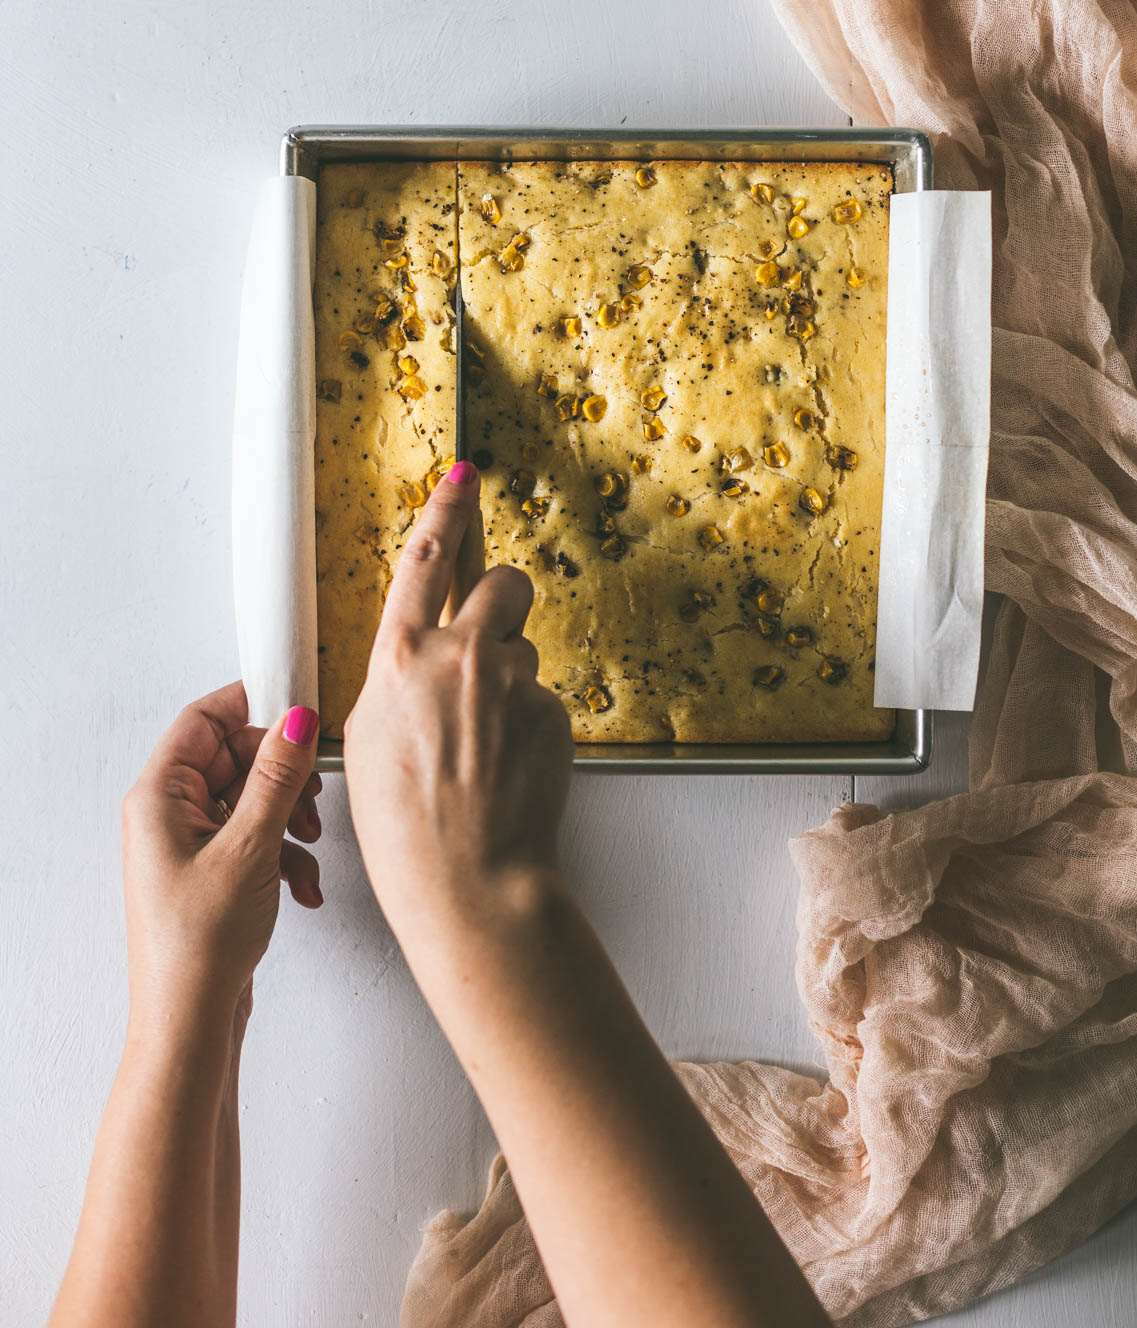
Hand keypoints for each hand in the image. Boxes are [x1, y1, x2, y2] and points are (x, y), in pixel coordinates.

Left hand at [121, 682, 323, 1028]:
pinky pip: (255, 837)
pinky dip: (285, 855)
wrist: (191, 1021)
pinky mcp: (212, 873)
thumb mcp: (250, 846)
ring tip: (307, 846)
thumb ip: (276, 777)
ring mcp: (190, 845)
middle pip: (234, 759)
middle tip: (312, 794)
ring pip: (251, 800)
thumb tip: (296, 720)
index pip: (203, 720)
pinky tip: (302, 887)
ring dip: (289, 818)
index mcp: (160, 797)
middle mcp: (169, 815)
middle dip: (282, 776)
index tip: (298, 709)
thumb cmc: (199, 944)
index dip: (251, 706)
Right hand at [343, 464, 572, 966]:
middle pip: (501, 582)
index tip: (463, 474)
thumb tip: (419, 656)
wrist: (468, 877)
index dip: (446, 507)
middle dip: (503, 600)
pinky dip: (530, 722)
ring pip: (523, 648)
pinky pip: (543, 697)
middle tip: (490, 647)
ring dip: (512, 678)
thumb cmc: (405, 821)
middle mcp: (459, 655)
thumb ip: (399, 677)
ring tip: (486, 742)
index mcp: (400, 657)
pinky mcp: (552, 711)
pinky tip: (508, 765)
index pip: (425, 557)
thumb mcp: (369, 734)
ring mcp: (512, 681)